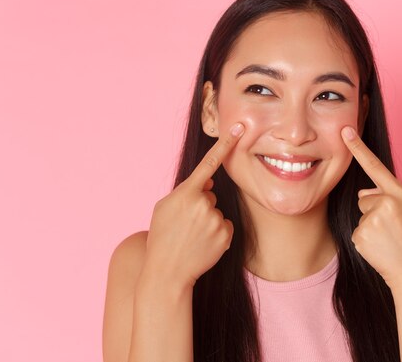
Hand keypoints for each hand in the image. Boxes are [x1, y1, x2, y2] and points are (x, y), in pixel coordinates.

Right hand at [143, 123, 244, 290]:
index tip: (239, 128)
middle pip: (210, 194)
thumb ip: (186, 190)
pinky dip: (216, 232)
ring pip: (217, 210)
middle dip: (201, 204)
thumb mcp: (165, 208)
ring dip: (208, 220)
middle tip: (185, 224)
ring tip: (192, 236)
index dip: (225, 144)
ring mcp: (216, 220)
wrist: (168, 272)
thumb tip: (208, 182)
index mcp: (186, 193)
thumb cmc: (162, 237)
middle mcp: (204, 204)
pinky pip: (225, 225)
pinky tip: (203, 243)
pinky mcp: (226, 234)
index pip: (209, 163)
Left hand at [340, 125, 401, 291]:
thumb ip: (386, 198)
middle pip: (364, 199)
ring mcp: (374, 218)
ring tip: (387, 240)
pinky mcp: (363, 234)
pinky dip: (365, 240)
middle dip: (372, 213)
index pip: (375, 167)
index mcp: (400, 193)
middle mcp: (388, 202)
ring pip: (360, 216)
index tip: (345, 131)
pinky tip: (379, 248)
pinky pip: (356, 231)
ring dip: (369, 227)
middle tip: (391, 231)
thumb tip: (362, 195)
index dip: (358, 148)